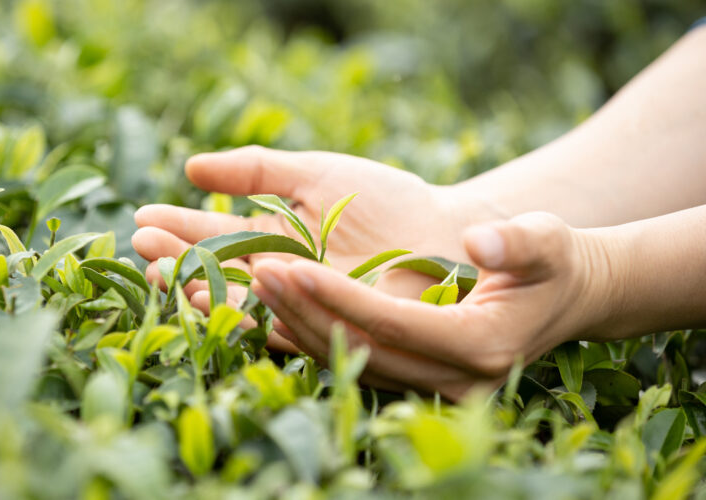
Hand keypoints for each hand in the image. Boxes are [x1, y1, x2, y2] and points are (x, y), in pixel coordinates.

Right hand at [132, 146, 490, 300]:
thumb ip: (257, 172)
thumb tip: (191, 166)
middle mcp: (280, 280)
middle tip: (143, 247)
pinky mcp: (327, 332)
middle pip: (217, 275)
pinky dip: (254, 314)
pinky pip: (285, 328)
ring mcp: (303, 309)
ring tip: (170, 273)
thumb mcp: (315, 174)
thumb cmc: (387, 199)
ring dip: (204, 289)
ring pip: (242, 304)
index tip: (141, 218)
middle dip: (178, 261)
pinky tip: (224, 297)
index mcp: (272, 241)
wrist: (448, 231)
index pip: (214, 237)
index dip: (179, 228)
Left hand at [248, 212, 610, 398]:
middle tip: (258, 272)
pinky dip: (318, 338)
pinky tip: (283, 310)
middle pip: (363, 349)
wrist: (566, 298)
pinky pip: (359, 363)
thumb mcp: (547, 241)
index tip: (290, 265)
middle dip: (306, 311)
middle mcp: (455, 379)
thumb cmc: (554, 262)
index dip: (337, 296)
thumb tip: (481, 240)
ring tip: (260, 285)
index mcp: (480, 344)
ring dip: (302, 326)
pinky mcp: (421, 381)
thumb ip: (519, 241)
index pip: (391, 323)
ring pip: (354, 362)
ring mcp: (436, 389)